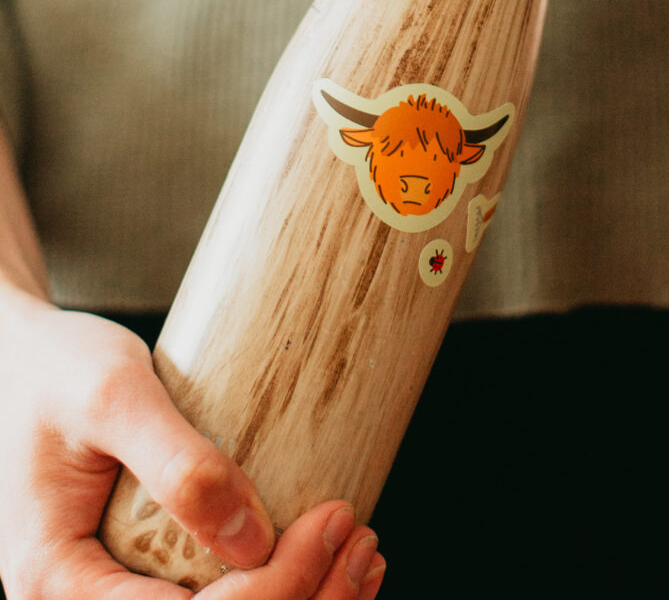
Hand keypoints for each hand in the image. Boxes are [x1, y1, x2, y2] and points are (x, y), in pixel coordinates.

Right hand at [0, 296, 384, 598]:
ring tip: (365, 556)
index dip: (274, 588)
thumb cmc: (59, 369)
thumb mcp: (112, 398)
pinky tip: (333, 567)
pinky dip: (284, 592)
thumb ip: (177, 466)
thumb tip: (251, 538)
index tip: (335, 522)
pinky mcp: (146, 567)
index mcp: (57, 577)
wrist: (29, 361)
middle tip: (366, 542)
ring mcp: (118, 588)